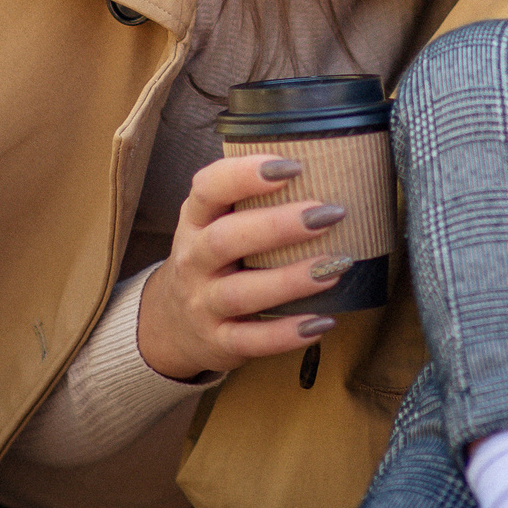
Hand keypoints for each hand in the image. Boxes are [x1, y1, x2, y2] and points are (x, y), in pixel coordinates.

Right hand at [136, 153, 357, 379]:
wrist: (171, 322)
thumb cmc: (215, 258)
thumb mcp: (217, 222)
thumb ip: (254, 198)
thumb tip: (331, 165)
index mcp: (196, 220)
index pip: (208, 188)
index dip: (245, 174)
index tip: (293, 166)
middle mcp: (193, 260)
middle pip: (226, 239)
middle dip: (278, 225)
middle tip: (329, 214)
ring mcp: (202, 304)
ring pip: (241, 293)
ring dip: (291, 280)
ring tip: (336, 266)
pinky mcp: (218, 342)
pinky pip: (251, 341)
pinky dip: (287, 334)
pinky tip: (323, 322)